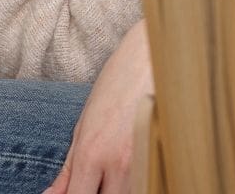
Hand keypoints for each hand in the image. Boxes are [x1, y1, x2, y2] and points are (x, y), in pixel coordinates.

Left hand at [43, 20, 153, 193]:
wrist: (154, 53)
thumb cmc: (118, 82)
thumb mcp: (84, 124)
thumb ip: (68, 168)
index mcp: (91, 153)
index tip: (73, 191)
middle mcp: (119, 163)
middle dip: (99, 193)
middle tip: (96, 180)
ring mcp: (146, 161)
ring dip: (119, 188)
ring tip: (114, 169)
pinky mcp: (166, 155)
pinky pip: (150, 183)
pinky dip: (140, 182)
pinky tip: (134, 168)